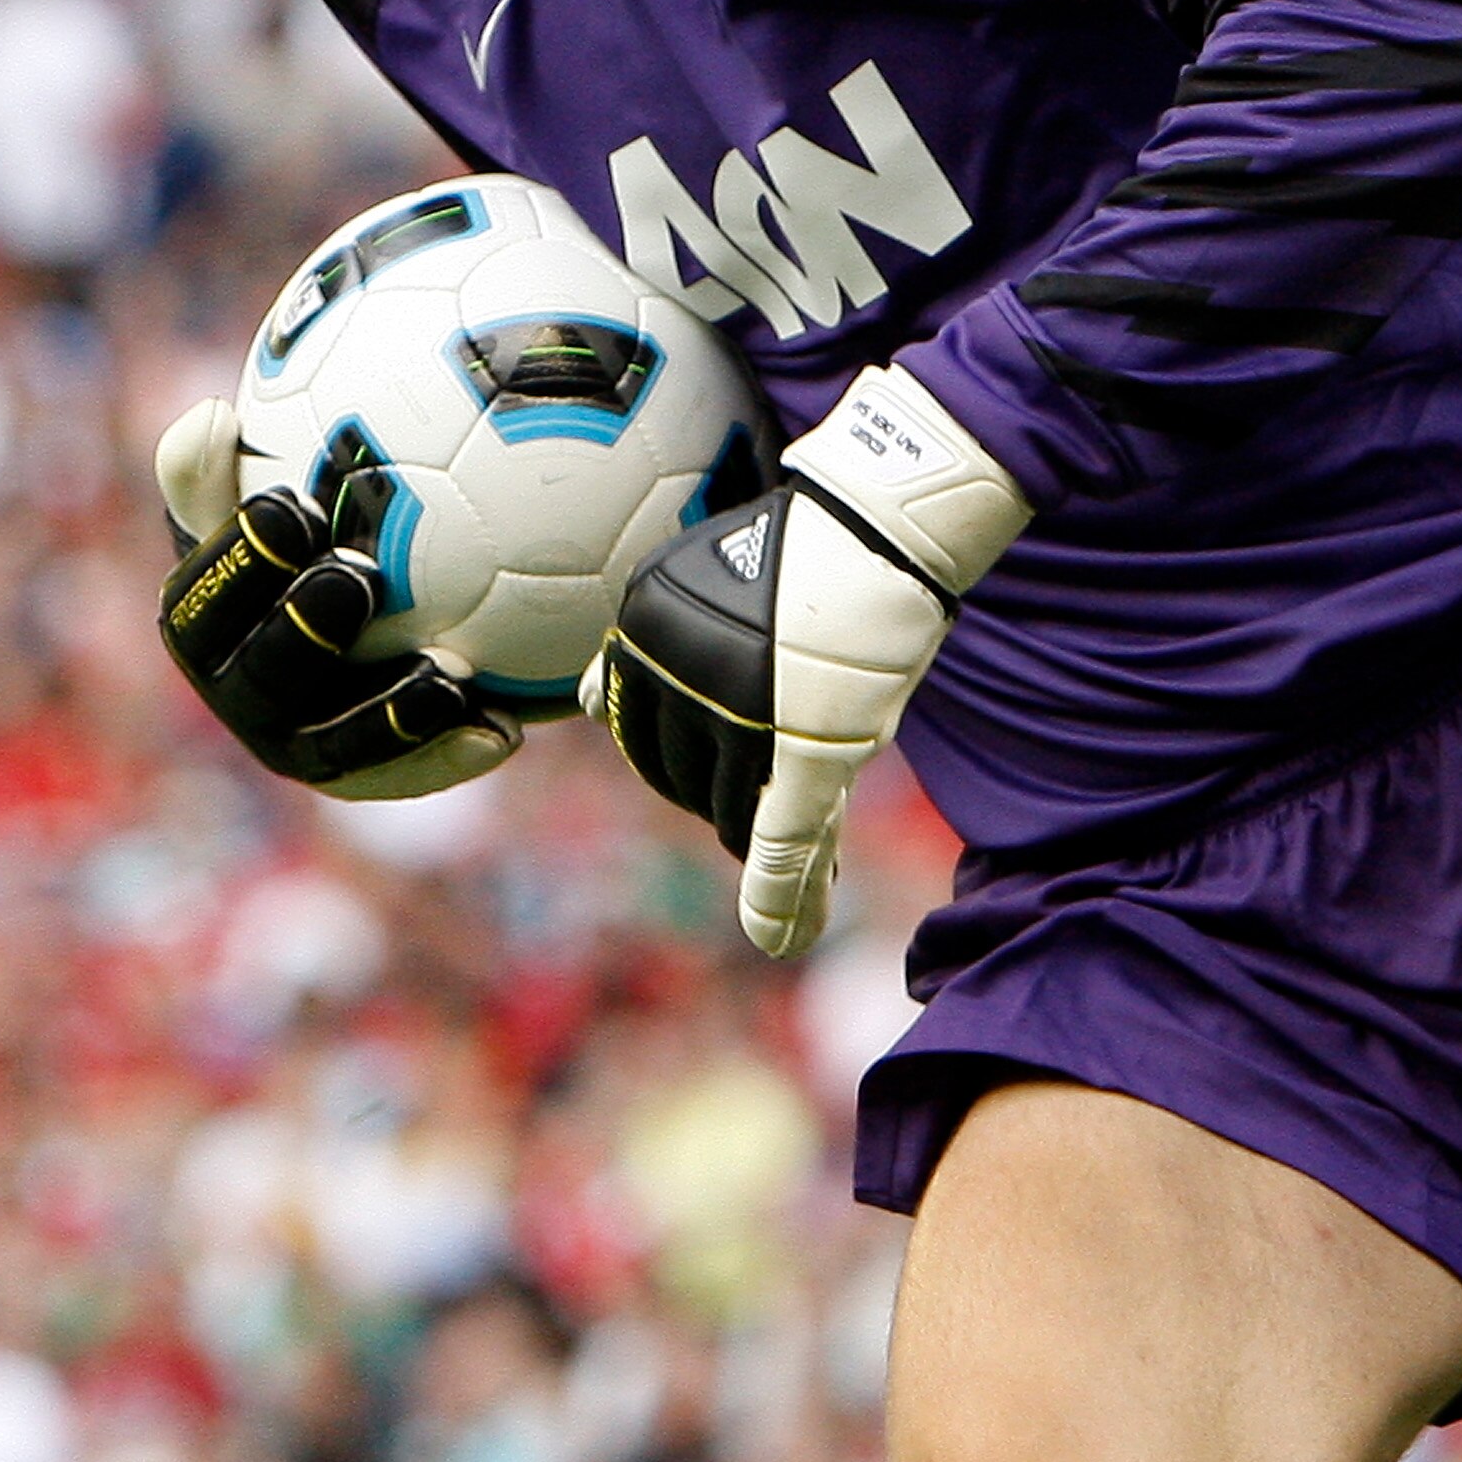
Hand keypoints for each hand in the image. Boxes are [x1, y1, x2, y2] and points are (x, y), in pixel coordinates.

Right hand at [154, 397, 519, 799]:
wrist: (373, 599)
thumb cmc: (308, 521)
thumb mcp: (263, 484)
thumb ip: (224, 462)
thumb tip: (207, 418)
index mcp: (202, 628)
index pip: (198, 604)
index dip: (236, 562)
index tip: (290, 505)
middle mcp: (244, 697)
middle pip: (262, 682)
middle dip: (301, 632)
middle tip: (356, 577)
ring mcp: (307, 745)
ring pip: (339, 749)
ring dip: (390, 715)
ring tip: (450, 673)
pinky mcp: (374, 774)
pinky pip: (412, 772)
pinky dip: (452, 753)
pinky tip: (506, 725)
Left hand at [583, 366, 1029, 955]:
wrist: (878, 523)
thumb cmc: (793, 549)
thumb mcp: (690, 581)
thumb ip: (642, 652)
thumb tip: (584, 703)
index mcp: (641, 635)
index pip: (638, 733)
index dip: (683, 757)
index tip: (724, 758)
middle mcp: (678, 676)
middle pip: (684, 782)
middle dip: (725, 796)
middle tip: (774, 788)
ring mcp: (744, 714)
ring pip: (734, 817)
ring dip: (760, 849)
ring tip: (796, 870)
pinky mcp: (812, 745)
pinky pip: (783, 839)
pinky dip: (782, 896)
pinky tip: (779, 939)